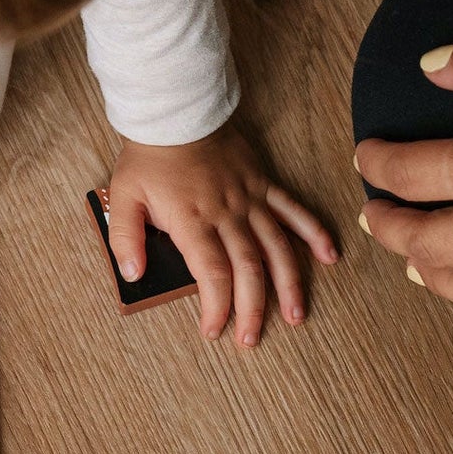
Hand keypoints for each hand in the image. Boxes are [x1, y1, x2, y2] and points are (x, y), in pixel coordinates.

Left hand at [106, 124, 338, 345]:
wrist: (176, 113)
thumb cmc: (148, 158)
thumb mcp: (122, 198)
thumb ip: (126, 239)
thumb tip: (132, 275)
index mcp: (192, 221)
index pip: (212, 274)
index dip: (217, 307)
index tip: (214, 331)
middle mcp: (228, 214)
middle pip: (249, 269)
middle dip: (253, 309)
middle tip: (252, 340)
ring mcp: (251, 199)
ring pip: (278, 247)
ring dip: (289, 284)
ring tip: (295, 316)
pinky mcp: (265, 185)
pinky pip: (295, 210)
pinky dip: (315, 233)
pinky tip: (329, 257)